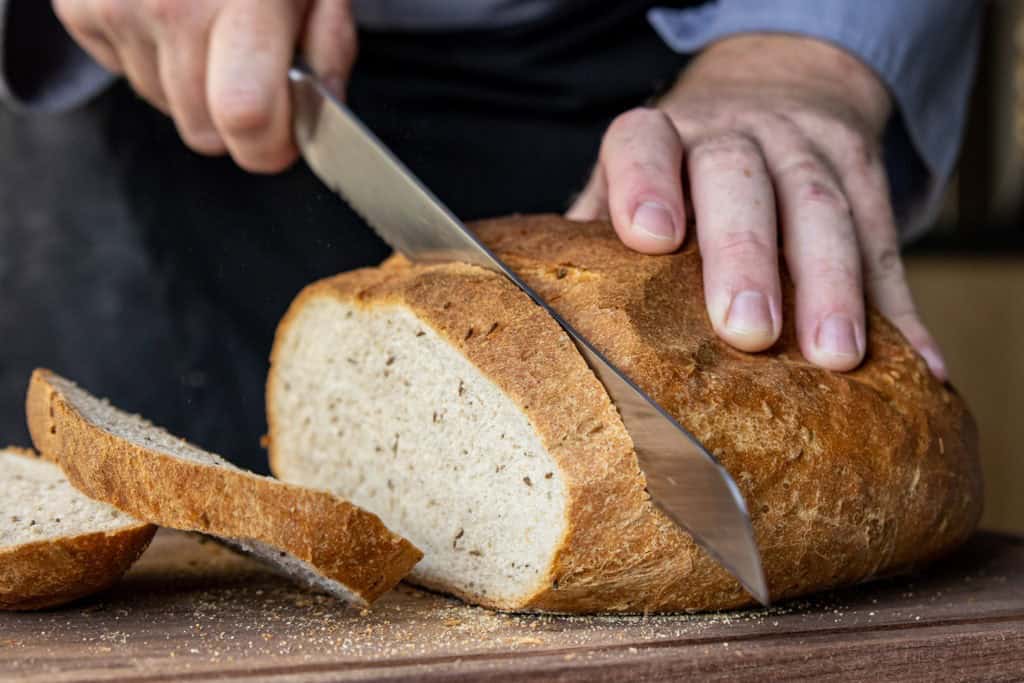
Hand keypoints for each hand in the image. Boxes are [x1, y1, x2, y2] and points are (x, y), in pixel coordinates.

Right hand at [53, 0, 356, 171]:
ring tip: (209, 28)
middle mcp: (175, 5)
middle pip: (203, 133)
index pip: (246, 116)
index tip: (285, 138)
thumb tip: (319, 114)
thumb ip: (329, 48)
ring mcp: (119, 7)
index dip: (270, 146)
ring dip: (193, 88)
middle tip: (251, 71)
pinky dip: (154, 60)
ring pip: (167, 109)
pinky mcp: (80, 10)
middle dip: (235, 122)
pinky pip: (127, 77)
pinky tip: (170, 17)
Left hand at [568, 34, 945, 378]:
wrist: (772, 92)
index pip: (645, 141)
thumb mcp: (630, 185)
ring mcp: (804, 148)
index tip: (651, 236)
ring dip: (833, 286)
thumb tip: (542, 324)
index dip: (645, 183)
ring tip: (835, 358)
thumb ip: (595, 242)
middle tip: (746, 329)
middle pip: (740, 181)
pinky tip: (917, 365)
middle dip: (744, 254)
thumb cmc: (679, 170)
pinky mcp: (864, 173)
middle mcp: (733, 134)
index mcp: (663, 137)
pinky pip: (887, 242)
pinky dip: (901, 308)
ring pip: (822, 207)